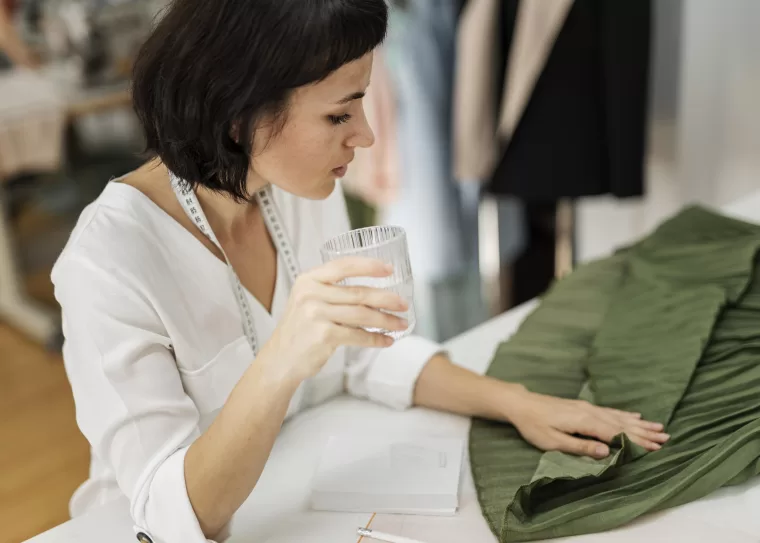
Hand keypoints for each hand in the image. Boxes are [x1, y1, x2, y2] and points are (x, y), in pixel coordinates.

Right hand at [259, 257, 407, 383]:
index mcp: (308, 279)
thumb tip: (376, 292)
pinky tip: (387, 340)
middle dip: (386, 298)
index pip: (343, 266)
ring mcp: (315, 314)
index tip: (389, 270)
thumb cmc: (300, 329)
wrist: (280, 359)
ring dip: (386, 320)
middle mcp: (310, 294)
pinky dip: (376, 339)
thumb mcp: (308, 301)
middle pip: (358, 293)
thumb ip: (332, 291)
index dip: (369, 266)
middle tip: (404, 304)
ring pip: (362, 315)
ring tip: (401, 324)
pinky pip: (358, 336)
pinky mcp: (323, 336)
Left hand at [505, 388, 669, 457]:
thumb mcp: (553, 441)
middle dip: (645, 432)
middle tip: (666, 439)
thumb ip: (580, 447)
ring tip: (659, 428)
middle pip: (622, 424)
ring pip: (619, 416)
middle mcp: (589, 412)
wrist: (522, 404)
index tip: (656, 448)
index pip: (615, 434)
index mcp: (584, 422)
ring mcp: (588, 407)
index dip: (636, 442)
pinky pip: (610, 411)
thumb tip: (606, 452)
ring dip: (640, 423)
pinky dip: (625, 414)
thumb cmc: (534, 425)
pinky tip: (635, 416)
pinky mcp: (584, 407)